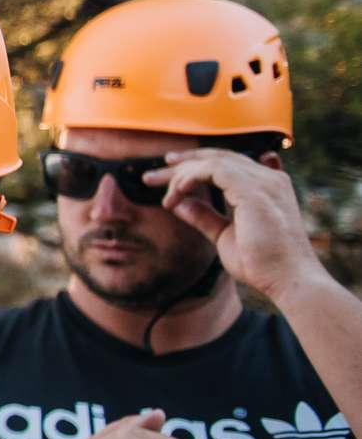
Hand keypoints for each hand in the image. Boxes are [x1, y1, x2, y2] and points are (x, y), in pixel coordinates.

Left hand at [142, 147, 330, 302]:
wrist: (287, 280)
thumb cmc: (261, 263)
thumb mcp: (224, 236)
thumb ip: (204, 217)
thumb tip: (179, 204)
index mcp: (266, 187)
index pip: (226, 165)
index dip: (195, 165)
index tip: (168, 173)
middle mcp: (268, 179)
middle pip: (218, 158)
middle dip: (182, 164)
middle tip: (151, 175)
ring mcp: (264, 182)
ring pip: (213, 162)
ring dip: (181, 174)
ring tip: (160, 191)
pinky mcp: (255, 190)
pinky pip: (213, 171)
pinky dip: (190, 178)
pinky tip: (175, 193)